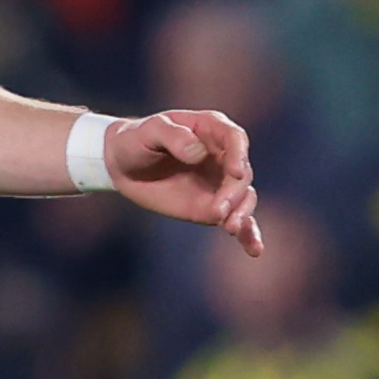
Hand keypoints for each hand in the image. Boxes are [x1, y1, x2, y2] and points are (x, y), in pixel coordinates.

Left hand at [104, 107, 261, 252]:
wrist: (123, 165)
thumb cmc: (136, 140)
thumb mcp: (149, 131)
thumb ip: (173, 136)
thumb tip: (197, 152)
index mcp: (211, 129)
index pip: (235, 139)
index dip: (239, 155)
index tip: (234, 173)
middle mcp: (222, 156)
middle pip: (242, 173)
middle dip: (234, 193)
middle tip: (218, 210)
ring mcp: (220, 183)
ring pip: (244, 198)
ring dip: (242, 213)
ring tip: (230, 227)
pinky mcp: (213, 208)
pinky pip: (237, 220)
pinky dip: (248, 235)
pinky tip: (255, 249)